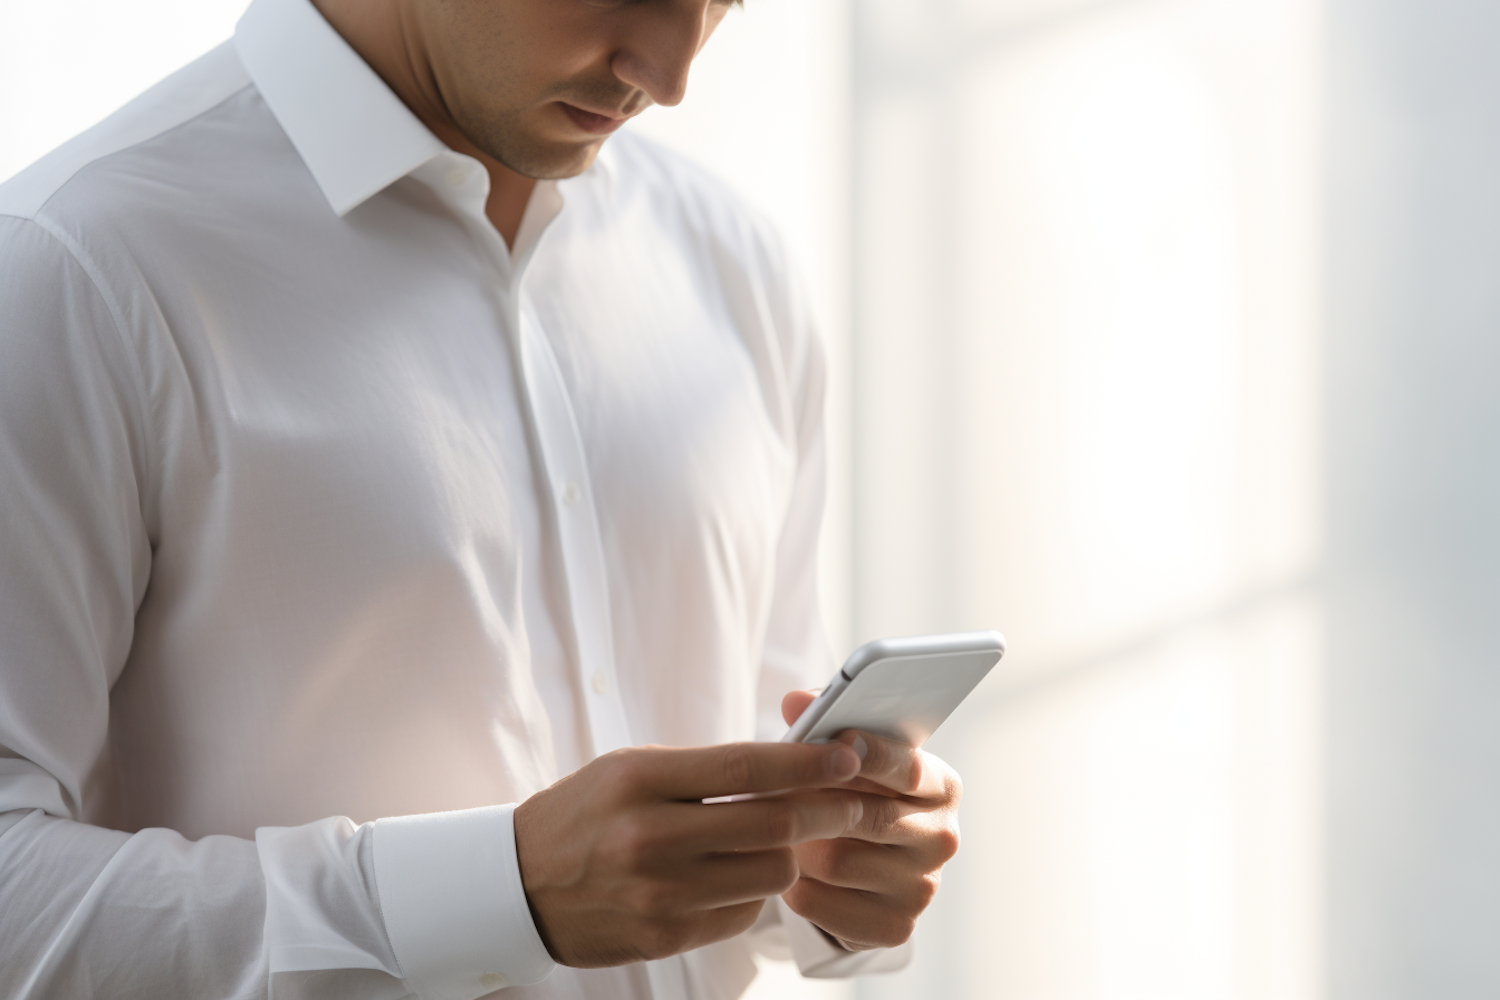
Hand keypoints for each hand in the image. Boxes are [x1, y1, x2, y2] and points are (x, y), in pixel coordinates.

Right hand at [513, 740, 864, 966]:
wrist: (519, 884)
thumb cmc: (586, 813)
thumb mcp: (631, 769)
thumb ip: (704, 767)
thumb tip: (791, 763)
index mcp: (641, 780)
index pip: (745, 766)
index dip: (807, 762)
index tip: (848, 755)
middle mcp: (650, 836)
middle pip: (772, 825)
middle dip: (826, 811)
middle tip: (853, 801)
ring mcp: (659, 893)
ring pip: (769, 874)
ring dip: (788, 855)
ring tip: (778, 840)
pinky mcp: (665, 936)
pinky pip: (742, 914)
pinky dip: (752, 893)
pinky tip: (733, 876)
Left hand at [778, 690, 962, 950]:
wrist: (865, 867)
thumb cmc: (855, 792)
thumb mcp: (848, 755)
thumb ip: (824, 720)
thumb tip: (795, 701)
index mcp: (941, 787)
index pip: (909, 769)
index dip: (871, 754)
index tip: (838, 740)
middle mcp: (942, 838)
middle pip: (869, 817)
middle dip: (815, 802)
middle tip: (772, 789)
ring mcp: (922, 888)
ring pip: (838, 861)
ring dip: (798, 845)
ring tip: (776, 829)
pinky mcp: (894, 927)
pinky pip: (824, 905)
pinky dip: (795, 886)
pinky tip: (790, 868)